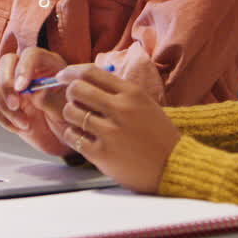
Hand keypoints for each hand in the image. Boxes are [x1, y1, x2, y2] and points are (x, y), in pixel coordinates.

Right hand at [0, 48, 73, 156]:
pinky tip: (22, 127)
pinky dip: (5, 119)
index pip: (31, 54)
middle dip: (6, 83)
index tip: (22, 88)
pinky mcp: (6, 103)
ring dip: (4, 103)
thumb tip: (33, 94)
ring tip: (23, 123)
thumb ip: (50, 99)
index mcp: (50, 64)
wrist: (64, 140)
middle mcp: (30, 71)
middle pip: (7, 61)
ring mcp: (16, 86)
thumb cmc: (70, 120)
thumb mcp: (66, 109)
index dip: (24, 68)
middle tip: (15, 104)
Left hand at [52, 64, 180, 193]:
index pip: (91, 72)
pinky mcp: (102, 154)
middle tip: (74, 100)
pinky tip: (83, 137)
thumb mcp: (144, 103)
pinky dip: (73, 135)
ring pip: (70, 112)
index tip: (63, 75)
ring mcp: (111, 132)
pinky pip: (73, 136)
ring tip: (81, 121)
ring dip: (71, 115)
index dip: (71, 71)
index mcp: (132, 93)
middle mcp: (121, 109)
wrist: (174, 165)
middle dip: (70, 92)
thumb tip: (84, 79)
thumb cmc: (158, 134)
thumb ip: (117, 91)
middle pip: (76, 89)